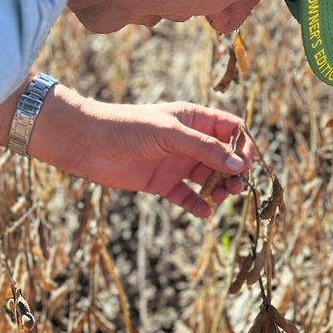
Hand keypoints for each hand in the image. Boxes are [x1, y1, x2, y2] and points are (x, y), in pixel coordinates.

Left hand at [31, 91, 257, 216]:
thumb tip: (239, 165)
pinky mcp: (163, 184)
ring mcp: (177, 163)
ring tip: (216, 198)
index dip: (243, 146)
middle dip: (234, 173)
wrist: (86, 143)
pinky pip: (188, 197)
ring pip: (209, 179)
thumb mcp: (170, 133)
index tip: (245, 164)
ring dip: (218, 190)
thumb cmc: (127, 127)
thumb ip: (205, 149)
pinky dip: (197, 205)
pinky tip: (203, 212)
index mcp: (195, 120)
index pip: (232, 130)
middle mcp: (190, 142)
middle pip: (225, 158)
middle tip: (234, 188)